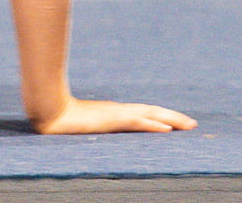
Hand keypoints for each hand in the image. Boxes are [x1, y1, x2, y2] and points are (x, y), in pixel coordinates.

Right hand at [31, 97, 196, 134]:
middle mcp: (118, 111)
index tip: (177, 122)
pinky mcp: (111, 120)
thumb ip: (90, 123)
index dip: (161, 116)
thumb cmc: (60, 116)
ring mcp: (116, 114)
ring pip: (150, 116)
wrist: (49, 110)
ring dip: (170, 120)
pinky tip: (166, 130)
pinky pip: (137, 123)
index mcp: (114, 112)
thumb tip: (89, 126)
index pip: (144, 113)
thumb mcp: (80, 122)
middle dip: (174, 117)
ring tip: (188, 125)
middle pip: (152, 112)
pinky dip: (153, 126)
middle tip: (193, 124)